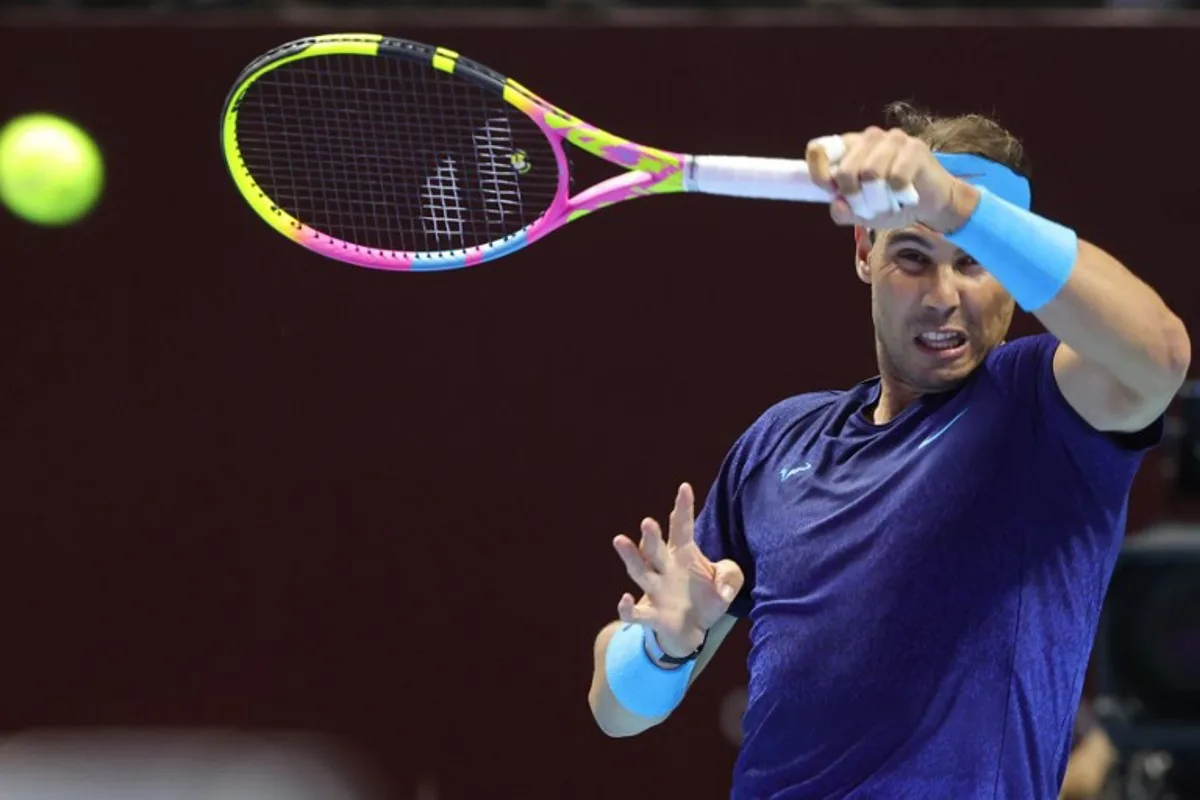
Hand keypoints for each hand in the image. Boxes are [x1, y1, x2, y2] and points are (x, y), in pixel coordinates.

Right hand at [612, 483, 744, 658]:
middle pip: (655, 548)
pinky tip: (624, 599)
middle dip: (651, 536)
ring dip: (630, 557)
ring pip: (639, 571)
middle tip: (648, 522)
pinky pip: (635, 612)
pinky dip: (626, 607)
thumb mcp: (727, 582)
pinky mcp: (651, 614)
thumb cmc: (708, 596)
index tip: (685, 488)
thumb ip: (730, 577)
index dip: (683, 508)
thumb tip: (724, 590)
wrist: (693, 627)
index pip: (682, 527)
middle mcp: (665, 567)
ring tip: (620, 540)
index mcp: (683, 553)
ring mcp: (655, 590)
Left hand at [805, 127, 978, 232]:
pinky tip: (905, 197)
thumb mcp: (862, 213)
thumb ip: (843, 211)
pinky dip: (899, 196)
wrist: (931, 202)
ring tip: (888, 204)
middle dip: (855, 199)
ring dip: (878, 200)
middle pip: (845, 171)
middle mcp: (868, 137)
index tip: (831, 192)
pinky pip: (896, 178)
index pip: (818, 148)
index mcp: (848, 147)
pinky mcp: (915, 148)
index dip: (819, 173)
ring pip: (871, 174)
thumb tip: (837, 204)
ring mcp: (893, 139)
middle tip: (868, 208)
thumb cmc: (892, 202)